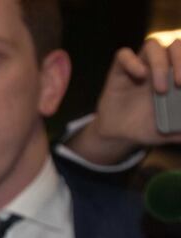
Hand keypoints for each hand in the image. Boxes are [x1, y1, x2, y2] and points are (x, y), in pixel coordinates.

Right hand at [67, 38, 180, 164]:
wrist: (120, 135)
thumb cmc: (149, 127)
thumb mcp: (172, 131)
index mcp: (176, 75)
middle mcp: (161, 66)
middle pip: (175, 46)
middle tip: (180, 83)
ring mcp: (140, 66)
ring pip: (152, 45)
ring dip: (160, 63)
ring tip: (160, 89)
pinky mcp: (119, 70)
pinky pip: (123, 54)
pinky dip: (132, 62)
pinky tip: (139, 75)